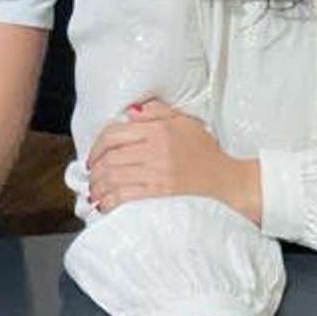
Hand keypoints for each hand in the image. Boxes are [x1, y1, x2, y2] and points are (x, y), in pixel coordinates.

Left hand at [87, 99, 259, 222]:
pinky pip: (126, 196)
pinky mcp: (160, 194)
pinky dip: (110, 200)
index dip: (97, 145)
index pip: (114, 134)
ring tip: (94, 191)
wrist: (226, 180)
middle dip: (94, 169)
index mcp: (158, 130)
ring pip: (114, 177)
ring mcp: (157, 173)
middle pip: (110, 157)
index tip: (93, 155)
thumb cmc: (205, 151)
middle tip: (90, 176)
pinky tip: (104, 204)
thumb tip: (130, 111)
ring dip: (98, 186)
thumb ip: (158, 112)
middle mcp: (155, 150)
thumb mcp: (184, 121)